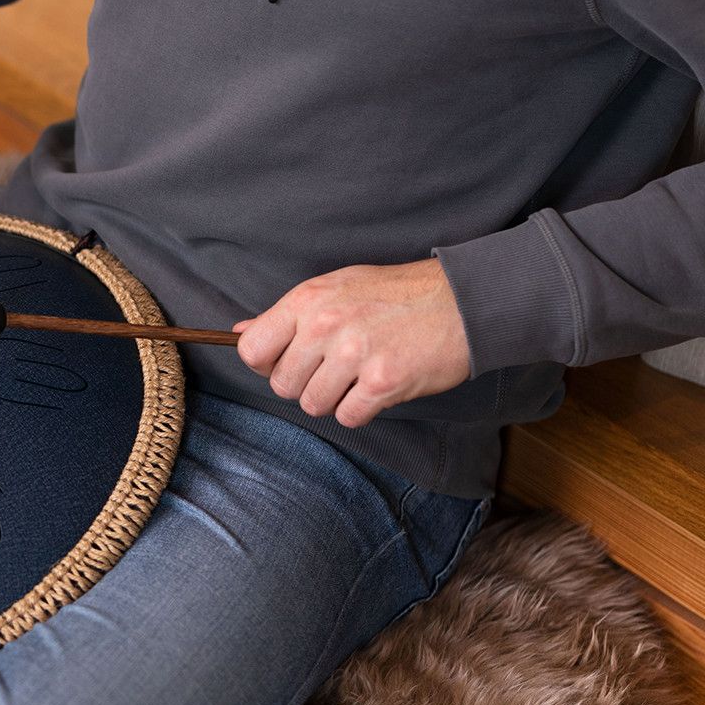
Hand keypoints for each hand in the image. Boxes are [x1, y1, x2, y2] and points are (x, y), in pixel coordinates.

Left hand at [234, 259, 471, 428]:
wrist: (463, 301)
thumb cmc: (397, 294)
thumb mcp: (336, 287)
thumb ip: (289, 315)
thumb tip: (240, 333)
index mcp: (307, 300)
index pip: (252, 350)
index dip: (266, 364)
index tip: (287, 362)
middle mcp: (325, 326)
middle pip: (282, 385)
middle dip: (305, 384)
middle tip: (334, 368)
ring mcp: (353, 355)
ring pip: (313, 405)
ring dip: (334, 399)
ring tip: (358, 375)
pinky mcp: (382, 383)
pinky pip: (348, 417)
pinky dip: (361, 410)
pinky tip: (377, 387)